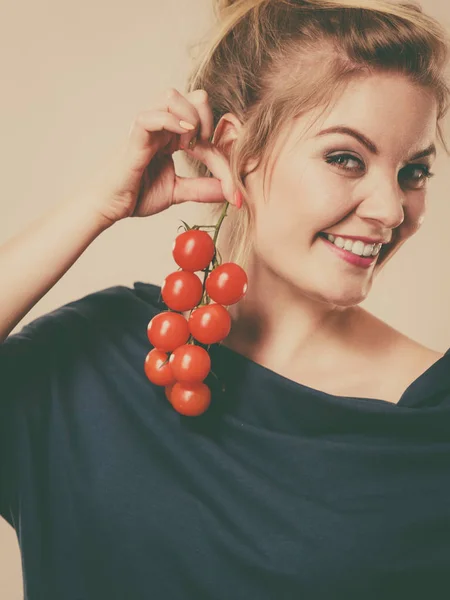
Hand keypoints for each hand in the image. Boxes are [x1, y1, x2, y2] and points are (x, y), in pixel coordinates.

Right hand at [83, 87, 238, 227]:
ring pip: (172, 95)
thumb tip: (232, 193)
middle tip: (207, 152)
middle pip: (195, 97)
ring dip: (190, 117)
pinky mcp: (134, 137)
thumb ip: (204, 189)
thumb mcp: (179, 192)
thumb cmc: (137, 194)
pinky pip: (151, 115)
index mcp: (173, 135)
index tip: (234, 189)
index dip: (224, 157)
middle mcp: (162, 126)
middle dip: (210, 121)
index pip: (207, 127)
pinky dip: (171, 121)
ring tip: (191, 145)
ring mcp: (147, 128)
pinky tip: (184, 141)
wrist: (110, 206)